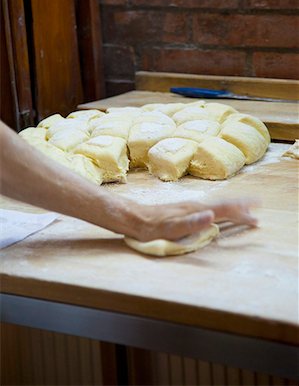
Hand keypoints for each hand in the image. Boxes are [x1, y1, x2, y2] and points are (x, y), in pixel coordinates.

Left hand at [130, 198, 258, 241]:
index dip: (240, 211)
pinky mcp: (185, 210)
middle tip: (257, 208)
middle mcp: (195, 205)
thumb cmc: (152, 227)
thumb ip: (191, 222)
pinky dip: (220, 209)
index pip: (223, 208)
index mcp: (195, 210)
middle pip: (223, 204)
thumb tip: (211, 215)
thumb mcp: (171, 228)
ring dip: (232, 207)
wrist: (135, 218)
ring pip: (217, 205)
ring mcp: (190, 206)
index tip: (255, 214)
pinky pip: (209, 207)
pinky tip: (218, 212)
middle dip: (241, 206)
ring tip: (244, 209)